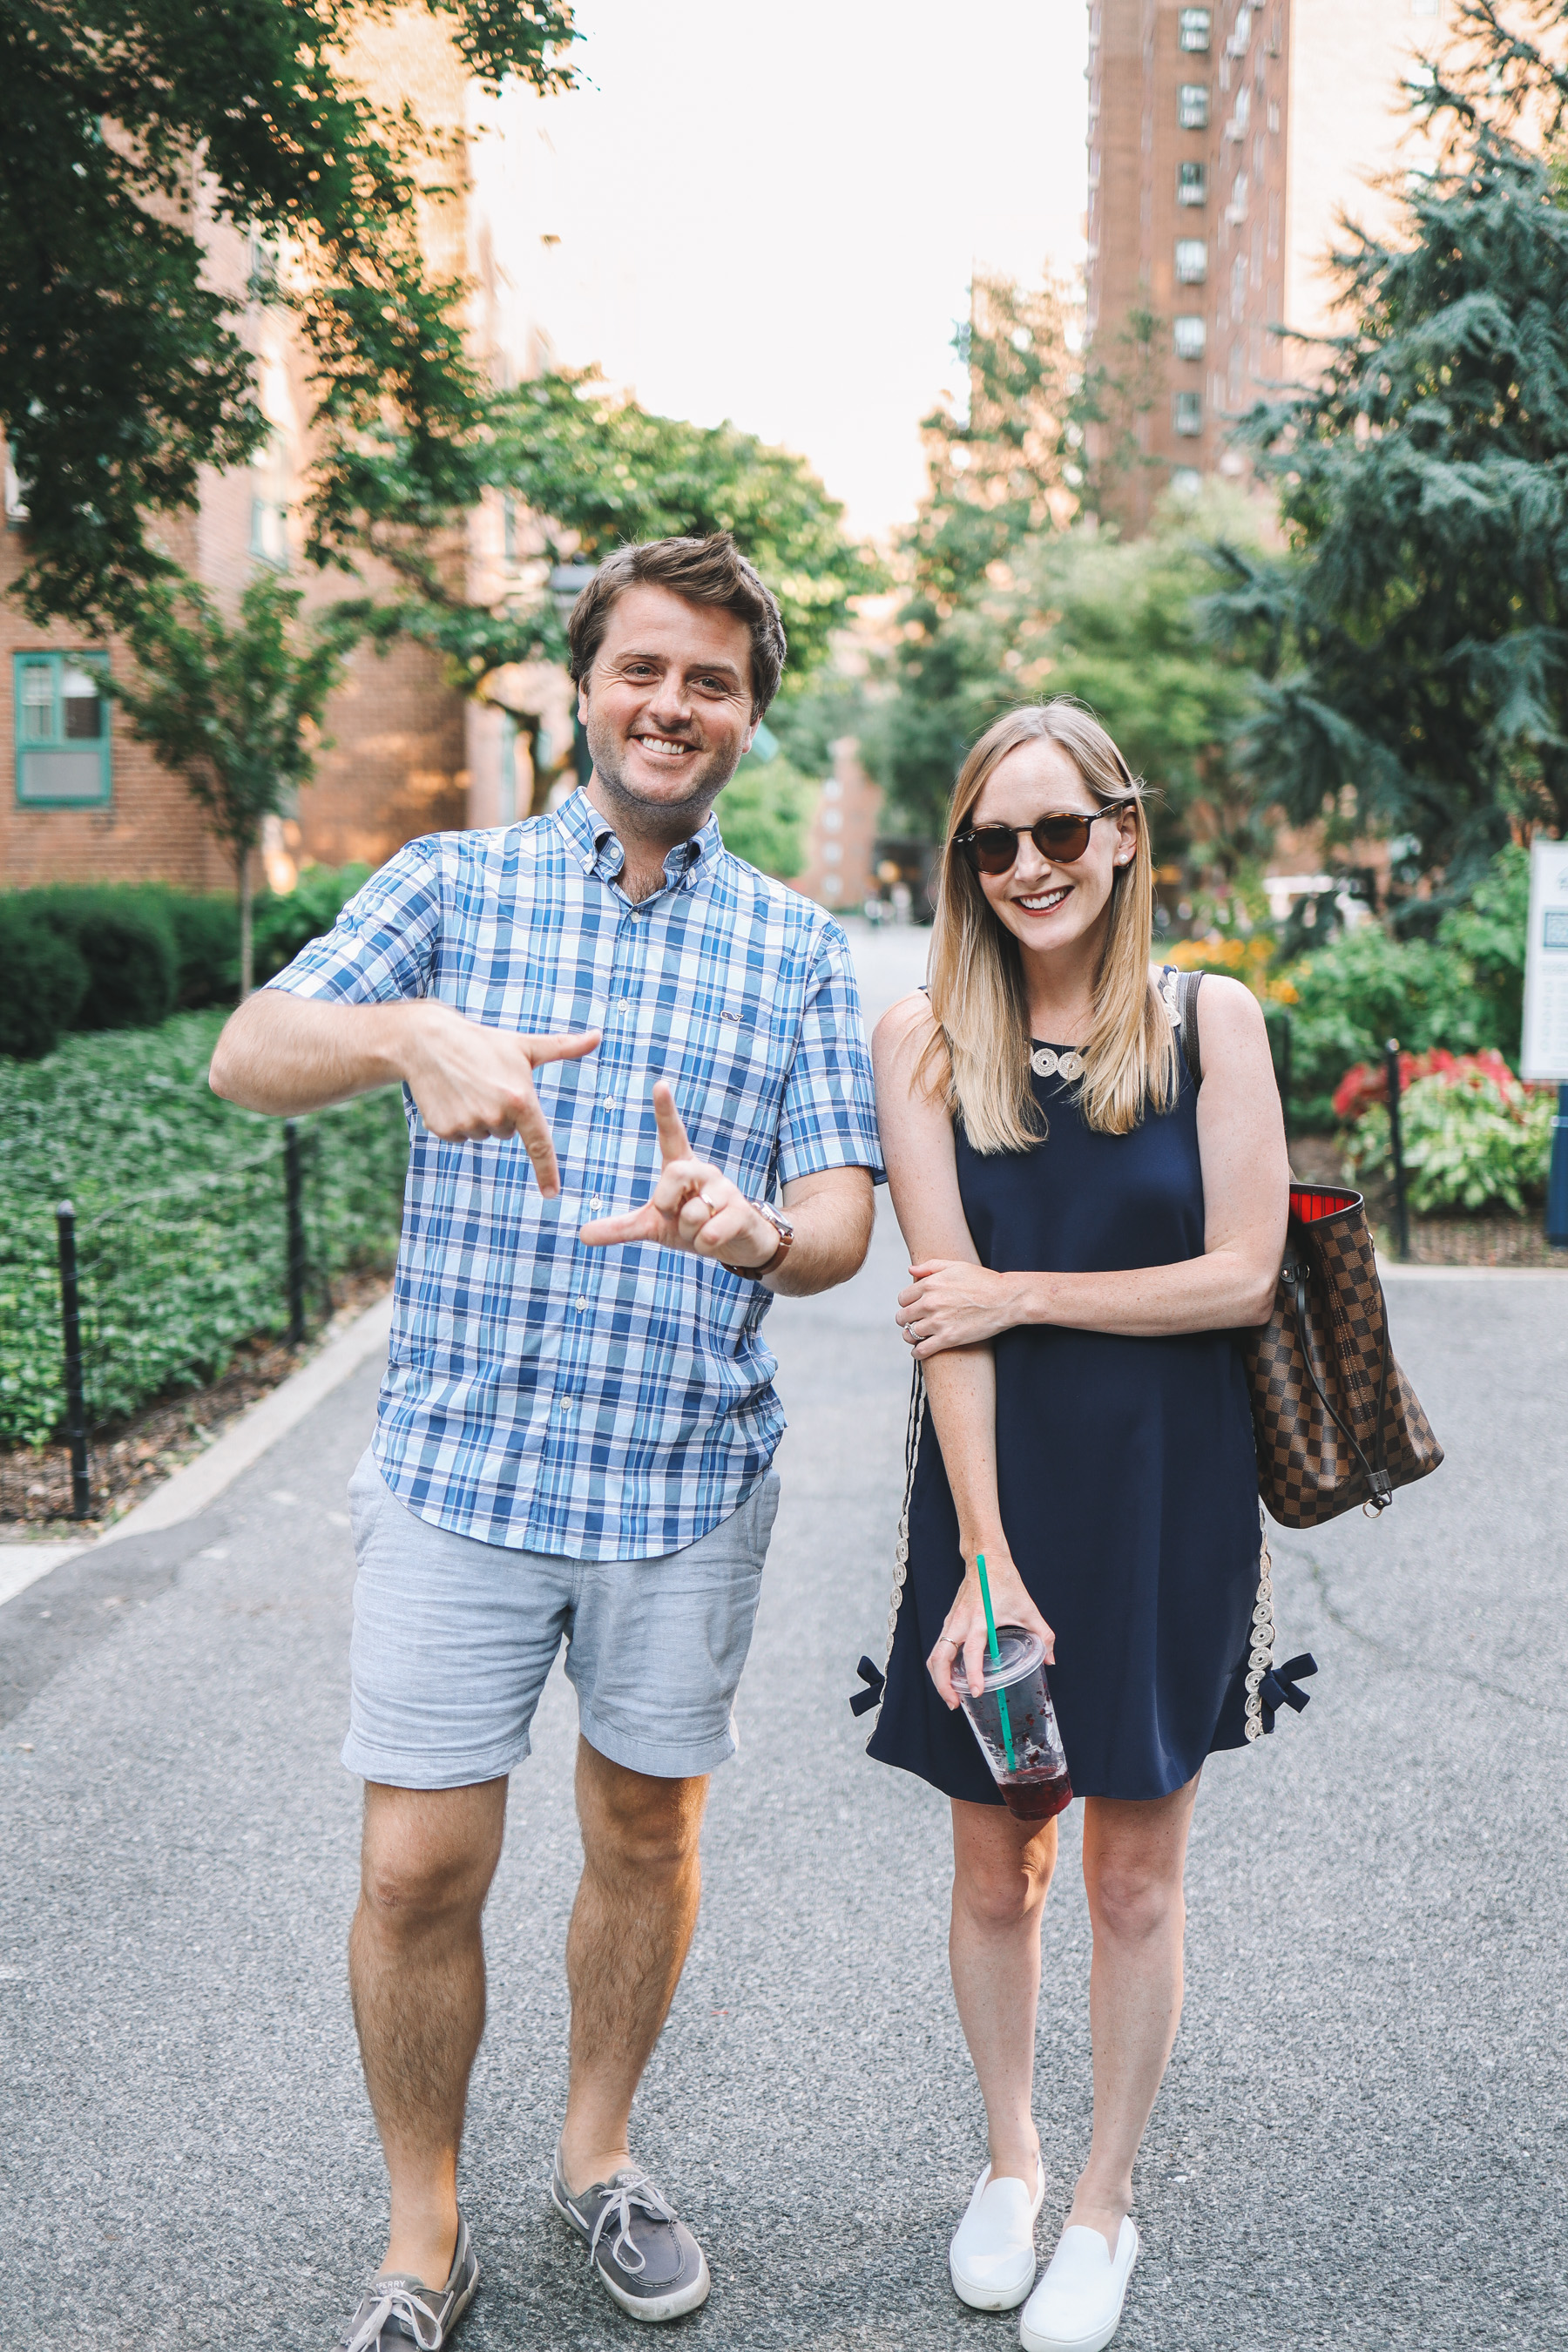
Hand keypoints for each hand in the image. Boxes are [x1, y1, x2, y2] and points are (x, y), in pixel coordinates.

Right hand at [400, 1004, 599, 1195]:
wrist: (427, 1041)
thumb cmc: (483, 1043)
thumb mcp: (524, 1046)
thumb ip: (564, 1047)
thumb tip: (598, 1035)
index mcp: (520, 1100)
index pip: (539, 1143)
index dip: (546, 1171)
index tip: (552, 1193)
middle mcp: (495, 1116)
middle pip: (507, 1134)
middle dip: (501, 1114)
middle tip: (487, 1085)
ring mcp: (468, 1125)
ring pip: (484, 1135)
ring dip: (479, 1117)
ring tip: (466, 1087)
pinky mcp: (444, 1130)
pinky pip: (460, 1137)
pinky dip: (457, 1121)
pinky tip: (450, 1096)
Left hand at [578, 1081, 778, 1266]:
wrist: (738, 1247)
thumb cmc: (695, 1227)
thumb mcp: (654, 1227)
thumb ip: (621, 1228)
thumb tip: (582, 1234)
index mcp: (682, 1168)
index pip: (672, 1135)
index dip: (666, 1111)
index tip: (660, 1084)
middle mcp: (705, 1172)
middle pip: (676, 1173)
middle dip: (666, 1199)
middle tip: (671, 1214)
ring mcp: (727, 1191)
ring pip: (693, 1212)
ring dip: (689, 1232)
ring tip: (699, 1231)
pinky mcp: (742, 1213)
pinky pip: (711, 1232)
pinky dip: (703, 1244)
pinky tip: (713, 1241)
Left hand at [897, 1259, 1026, 1355]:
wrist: (1005, 1299)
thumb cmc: (984, 1281)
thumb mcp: (956, 1266)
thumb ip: (930, 1266)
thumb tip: (910, 1269)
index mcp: (930, 1284)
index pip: (903, 1298)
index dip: (907, 1304)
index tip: (914, 1308)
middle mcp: (930, 1302)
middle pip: (903, 1316)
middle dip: (907, 1320)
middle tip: (914, 1322)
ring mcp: (938, 1321)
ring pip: (910, 1334)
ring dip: (911, 1336)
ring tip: (917, 1336)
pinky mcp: (948, 1338)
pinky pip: (921, 1350)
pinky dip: (917, 1353)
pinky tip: (919, 1351)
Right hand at [928, 1547, 1054, 1711]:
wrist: (984, 1558)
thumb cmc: (1004, 1581)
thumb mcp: (1028, 1608)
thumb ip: (1043, 1635)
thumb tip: (1050, 1660)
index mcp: (980, 1620)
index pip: (971, 1652)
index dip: (973, 1674)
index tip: (976, 1691)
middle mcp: (960, 1623)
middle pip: (939, 1659)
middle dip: (943, 1684)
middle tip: (954, 1704)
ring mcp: (951, 1622)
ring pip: (935, 1654)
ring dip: (938, 1677)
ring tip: (951, 1696)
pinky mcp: (949, 1621)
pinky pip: (939, 1647)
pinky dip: (941, 1664)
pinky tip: (952, 1676)